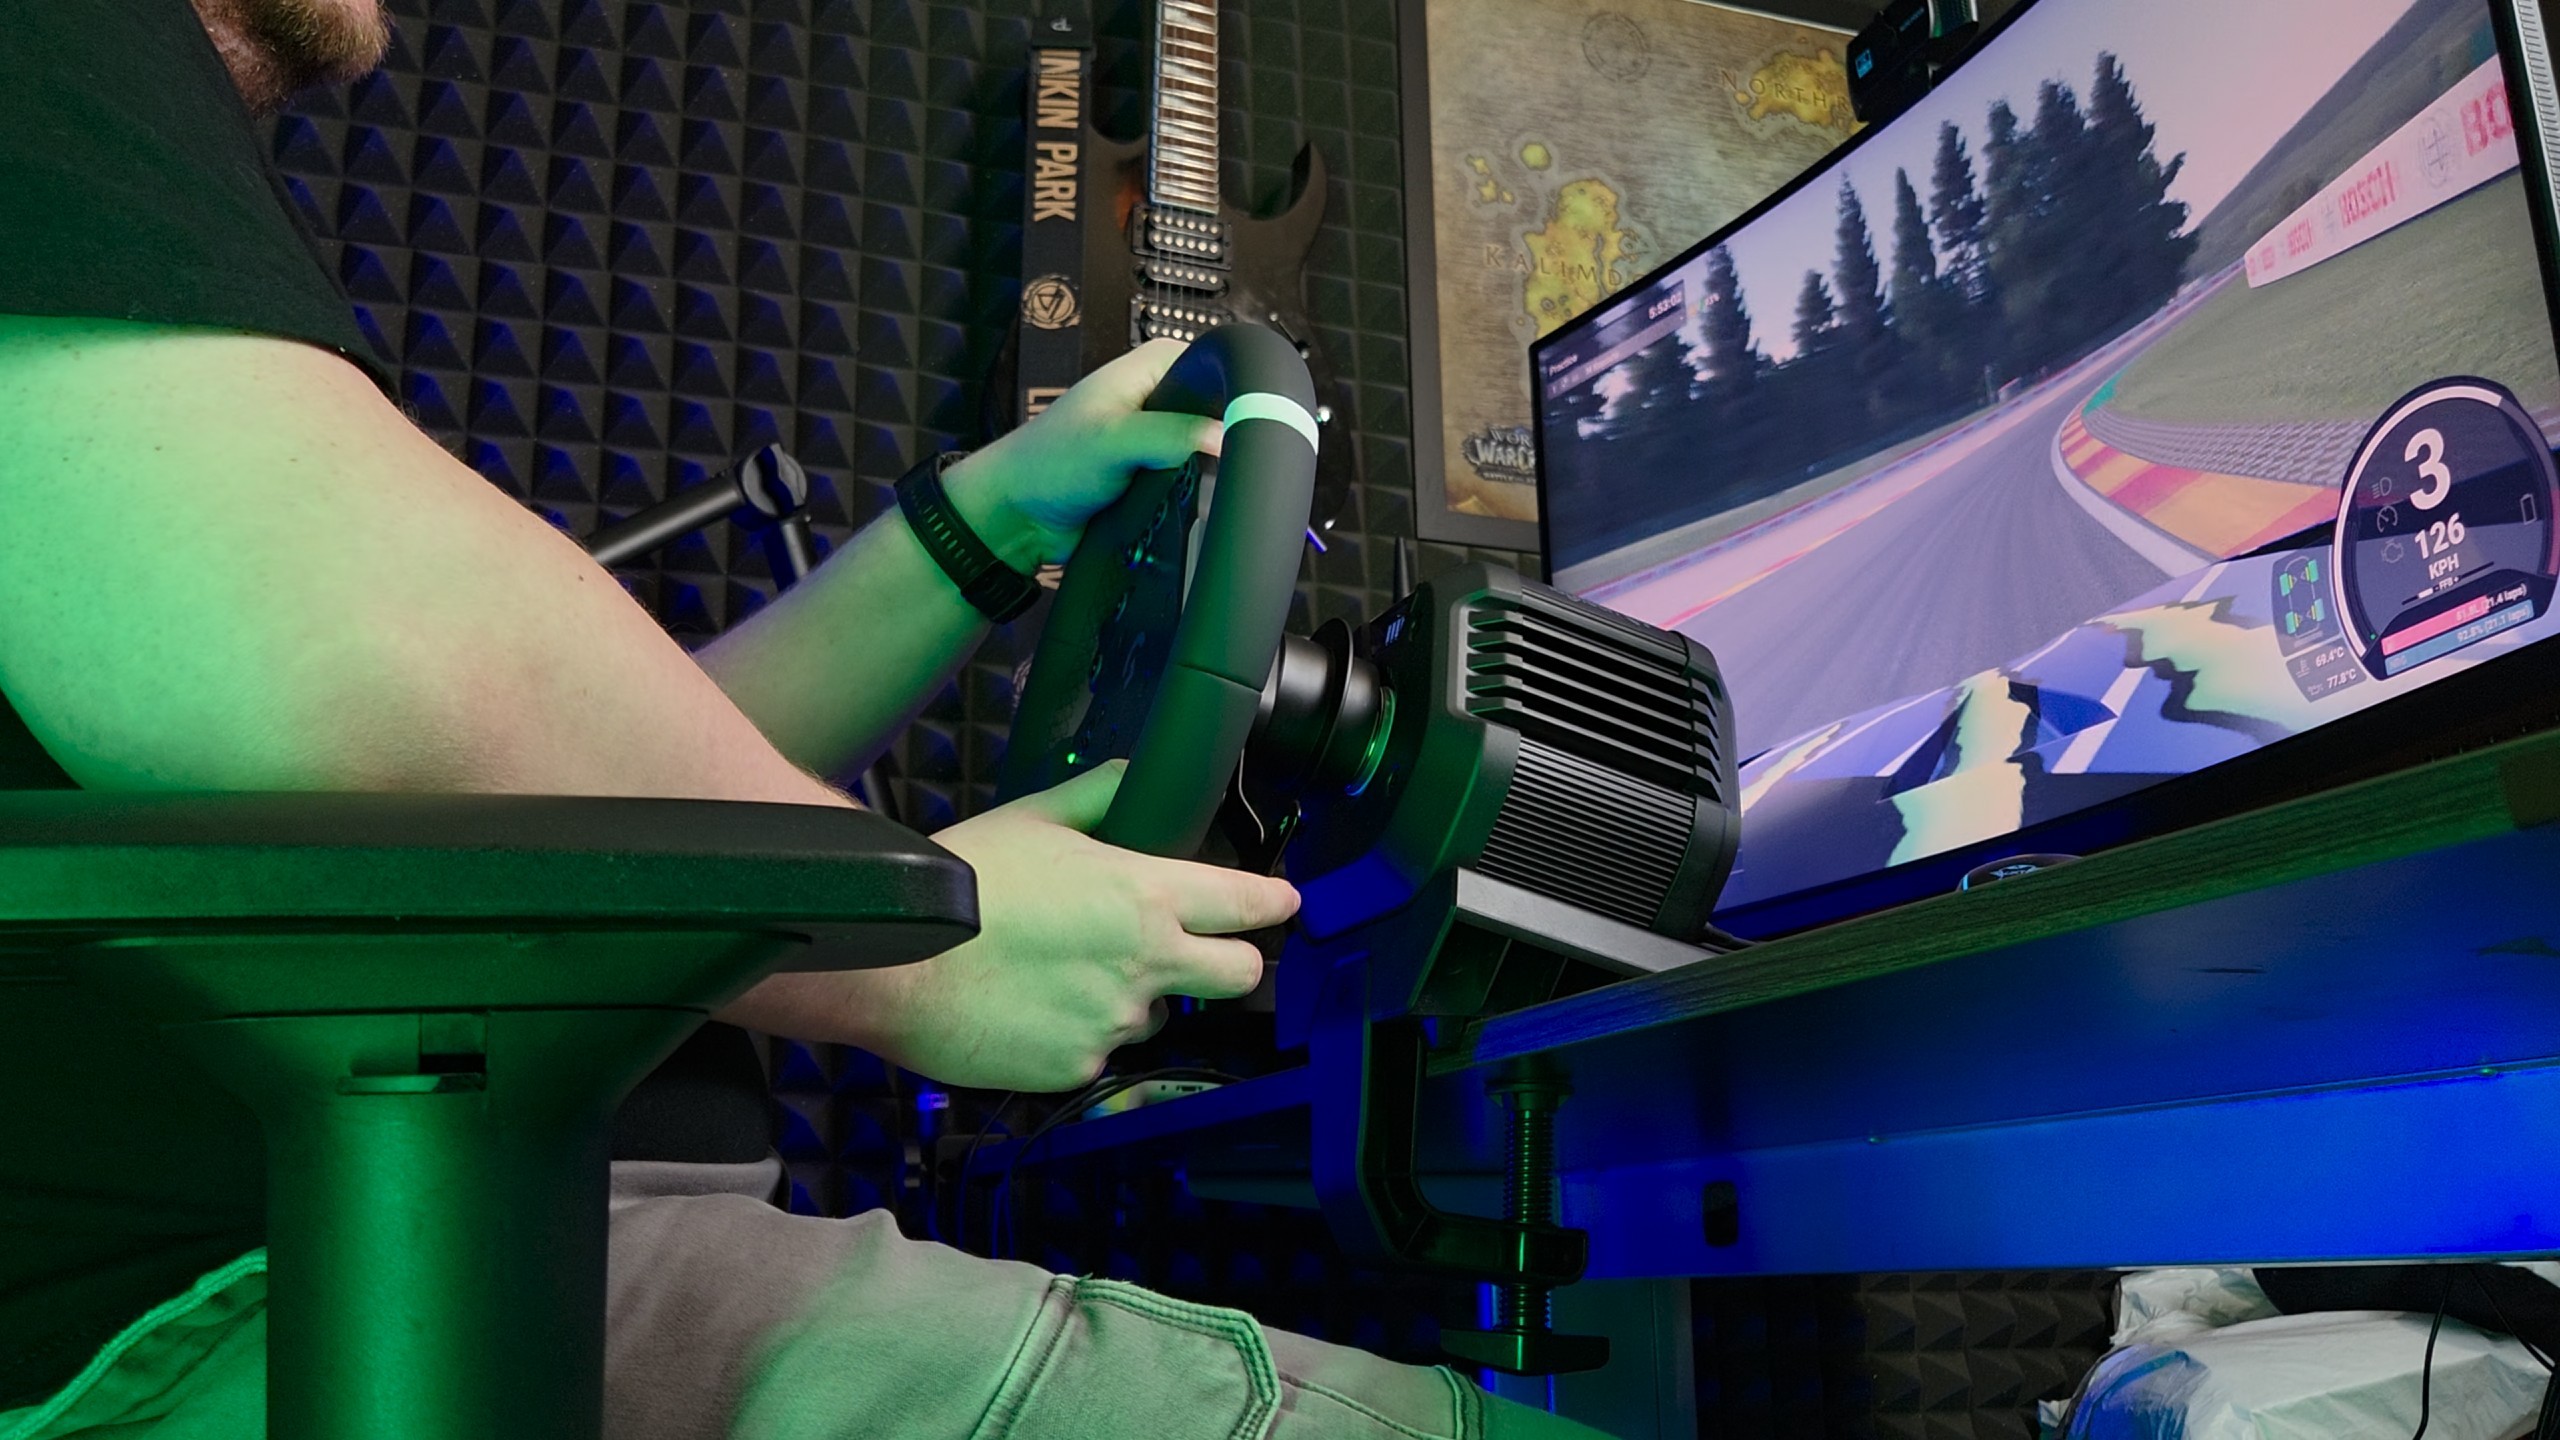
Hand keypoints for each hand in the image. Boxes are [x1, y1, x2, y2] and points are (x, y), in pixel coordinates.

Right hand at [834, 761, 1297, 1090]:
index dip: (1274, 903)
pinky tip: (1032, 1006)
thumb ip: (1100, 795)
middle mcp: (1146, 965)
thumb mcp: (1035, 817)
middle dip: (1233, 961)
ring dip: (1136, 997)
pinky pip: (1100, 1051)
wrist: (896, 959)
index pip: (1244, 904)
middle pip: (1238, 975)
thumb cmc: (963, 881)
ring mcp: (1115, 1023)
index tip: (1286, 903)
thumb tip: (1136, 778)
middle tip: (1203, 951)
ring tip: (1066, 973)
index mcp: (1145, 895)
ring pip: (1157, 1015)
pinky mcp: (1079, 1068)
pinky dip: (1080, 1032)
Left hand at [944, 339, 1222, 570]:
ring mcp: (1163, 439)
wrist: (1019, 515)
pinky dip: (1197, 498)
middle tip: (1230, 470)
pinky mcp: (1161, 476)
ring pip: (1214, 455)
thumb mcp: (1111, 440)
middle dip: (1227, 443)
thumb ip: (1169, 434)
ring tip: (1212, 495)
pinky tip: (1200, 509)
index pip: (1220, 367)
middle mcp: (1163, 397)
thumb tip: (1226, 437)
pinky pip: (1196, 485)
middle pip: (1223, 414)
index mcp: (1156, 367)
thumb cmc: (1049, 463)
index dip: (1239, 396)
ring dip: (1211, 477)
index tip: (1254, 428)